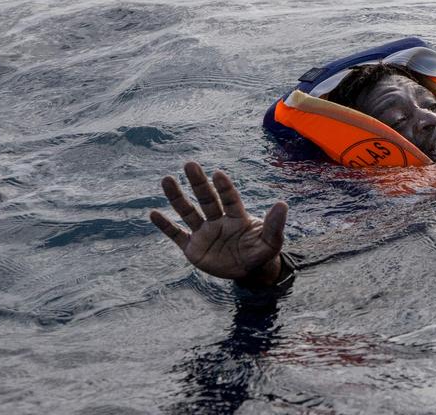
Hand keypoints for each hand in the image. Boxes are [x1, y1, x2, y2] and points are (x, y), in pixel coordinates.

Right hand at [150, 162, 287, 285]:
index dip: (224, 188)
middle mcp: (218, 220)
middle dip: (199, 183)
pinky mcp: (193, 248)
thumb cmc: (261, 252)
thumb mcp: (271, 242)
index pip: (229, 199)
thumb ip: (274, 224)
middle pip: (207, 199)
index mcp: (237, 217)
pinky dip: (166, 226)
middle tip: (190, 164)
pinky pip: (177, 235)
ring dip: (177, 198)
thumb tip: (282, 204)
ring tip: (167, 180)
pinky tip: (153, 214)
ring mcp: (204, 233)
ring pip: (188, 212)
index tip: (218, 174)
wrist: (249, 271)